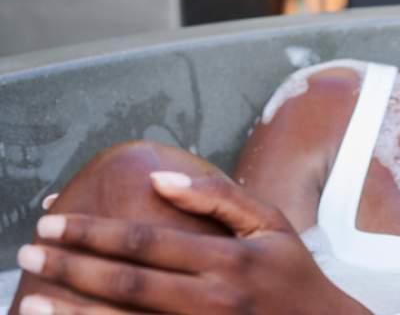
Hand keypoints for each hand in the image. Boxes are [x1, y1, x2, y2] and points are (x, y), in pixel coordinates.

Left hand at [17, 171, 370, 313]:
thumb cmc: (292, 273)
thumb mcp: (270, 224)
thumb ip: (218, 197)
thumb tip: (161, 177)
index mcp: (226, 260)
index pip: (145, 241)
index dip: (94, 230)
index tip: (53, 220)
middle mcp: (211, 300)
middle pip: (126, 283)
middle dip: (71, 265)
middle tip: (28, 250)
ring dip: (73, 312)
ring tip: (30, 299)